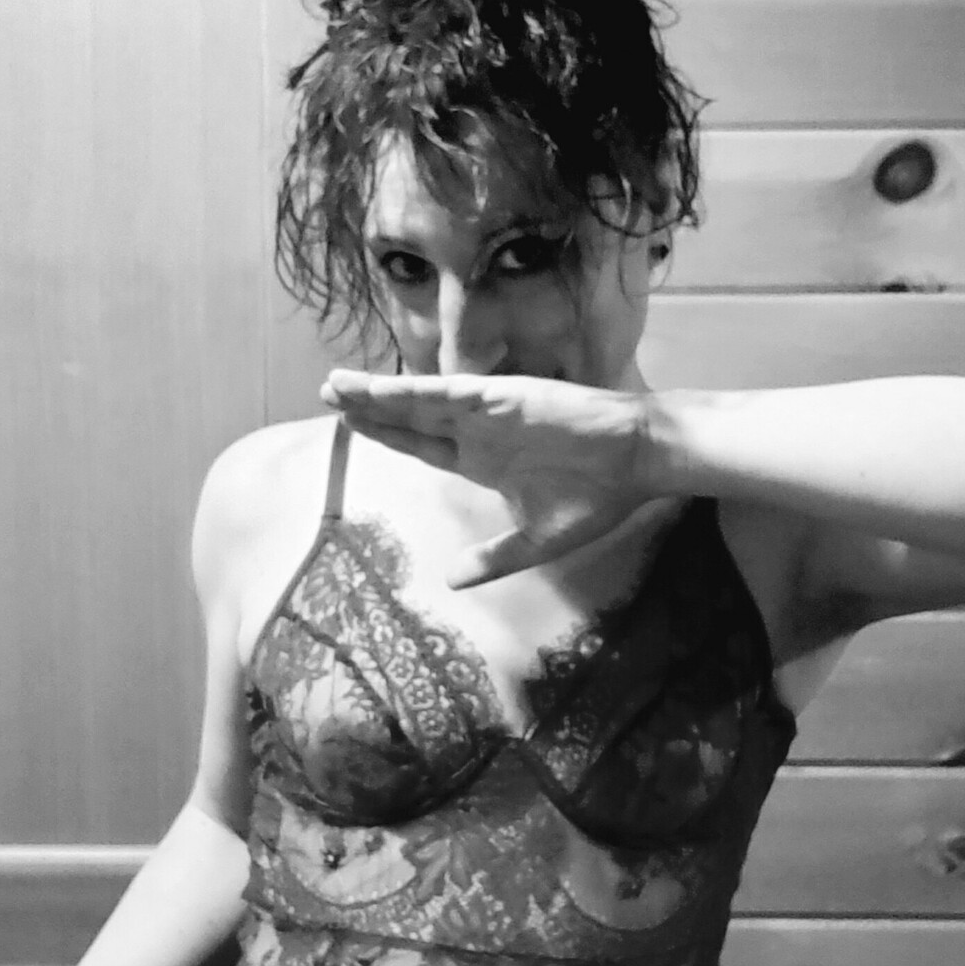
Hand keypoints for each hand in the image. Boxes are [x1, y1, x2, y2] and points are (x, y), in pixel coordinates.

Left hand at [321, 370, 658, 586]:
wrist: (639, 461)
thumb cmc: (597, 497)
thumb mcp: (536, 541)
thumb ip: (493, 559)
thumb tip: (452, 581)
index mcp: (484, 460)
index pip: (422, 444)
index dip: (386, 434)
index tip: (349, 426)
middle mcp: (478, 431)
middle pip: (410, 416)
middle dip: (368, 408)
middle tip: (325, 393)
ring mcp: (488, 411)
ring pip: (419, 399)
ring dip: (377, 393)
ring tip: (336, 385)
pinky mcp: (502, 398)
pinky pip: (447, 393)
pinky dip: (412, 390)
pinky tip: (378, 388)